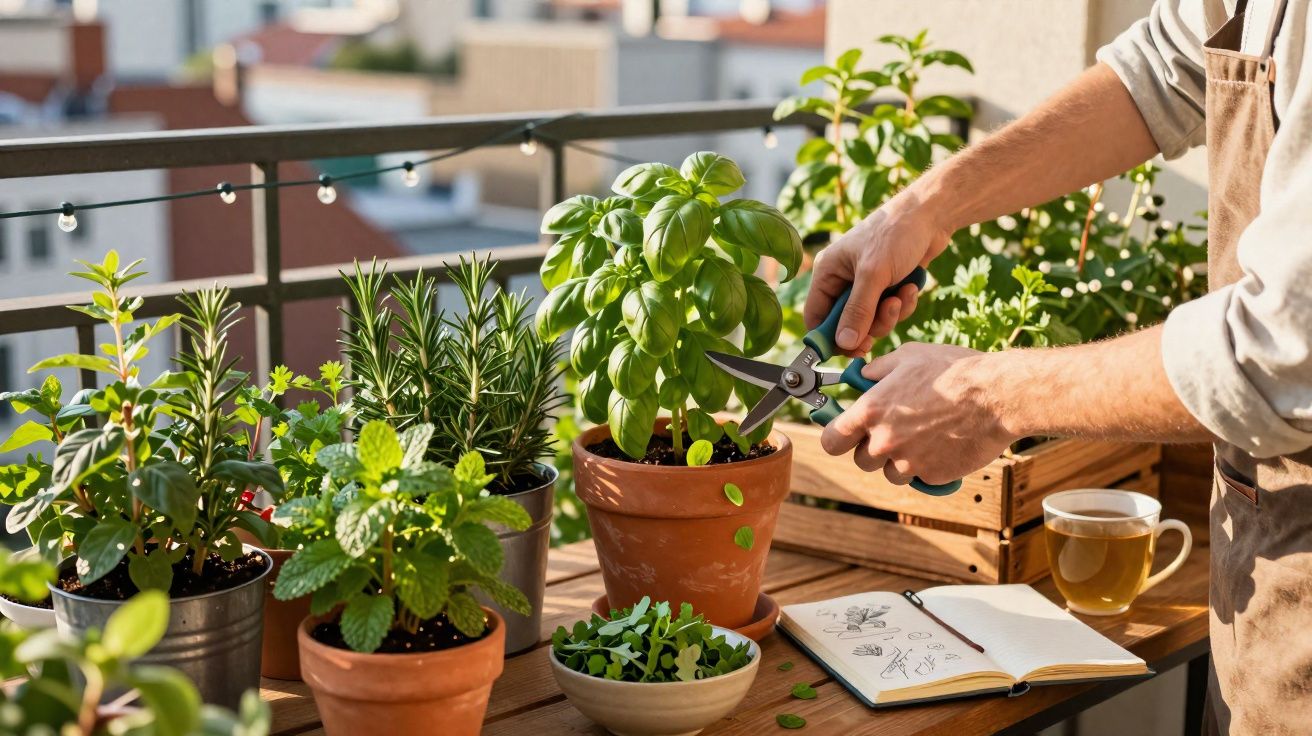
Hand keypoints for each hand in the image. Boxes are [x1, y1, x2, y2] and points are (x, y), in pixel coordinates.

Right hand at [805, 193, 951, 355]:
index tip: (850, 350)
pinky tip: (912, 287)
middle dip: (869, 325)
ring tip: (902, 295)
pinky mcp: (888, 287)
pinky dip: (903, 305)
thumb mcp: (874, 274)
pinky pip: (891, 312)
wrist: (932, 214)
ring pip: (871, 321)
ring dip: (890, 315)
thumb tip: (843, 344)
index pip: (816, 317)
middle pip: (846, 325)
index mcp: (828, 273)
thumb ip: (858, 311)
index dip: (829, 337)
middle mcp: (844, 280)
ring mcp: (867, 285)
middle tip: (885, 318)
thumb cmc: (896, 233)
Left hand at [819, 343, 1016, 484]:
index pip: (831, 441)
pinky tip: (942, 442)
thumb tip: (862, 376)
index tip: (843, 434)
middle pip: (861, 460)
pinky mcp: (932, 476)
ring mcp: (908, 462)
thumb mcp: (908, 357)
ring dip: (899, 459)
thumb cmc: (953, 370)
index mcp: (871, 412)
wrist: (997, 395)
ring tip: (922, 434)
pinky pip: (920, 476)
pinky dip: (927, 465)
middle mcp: (884, 441)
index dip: (836, 438)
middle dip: (873, 448)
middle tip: (894, 430)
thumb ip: (877, 370)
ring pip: (890, 472)